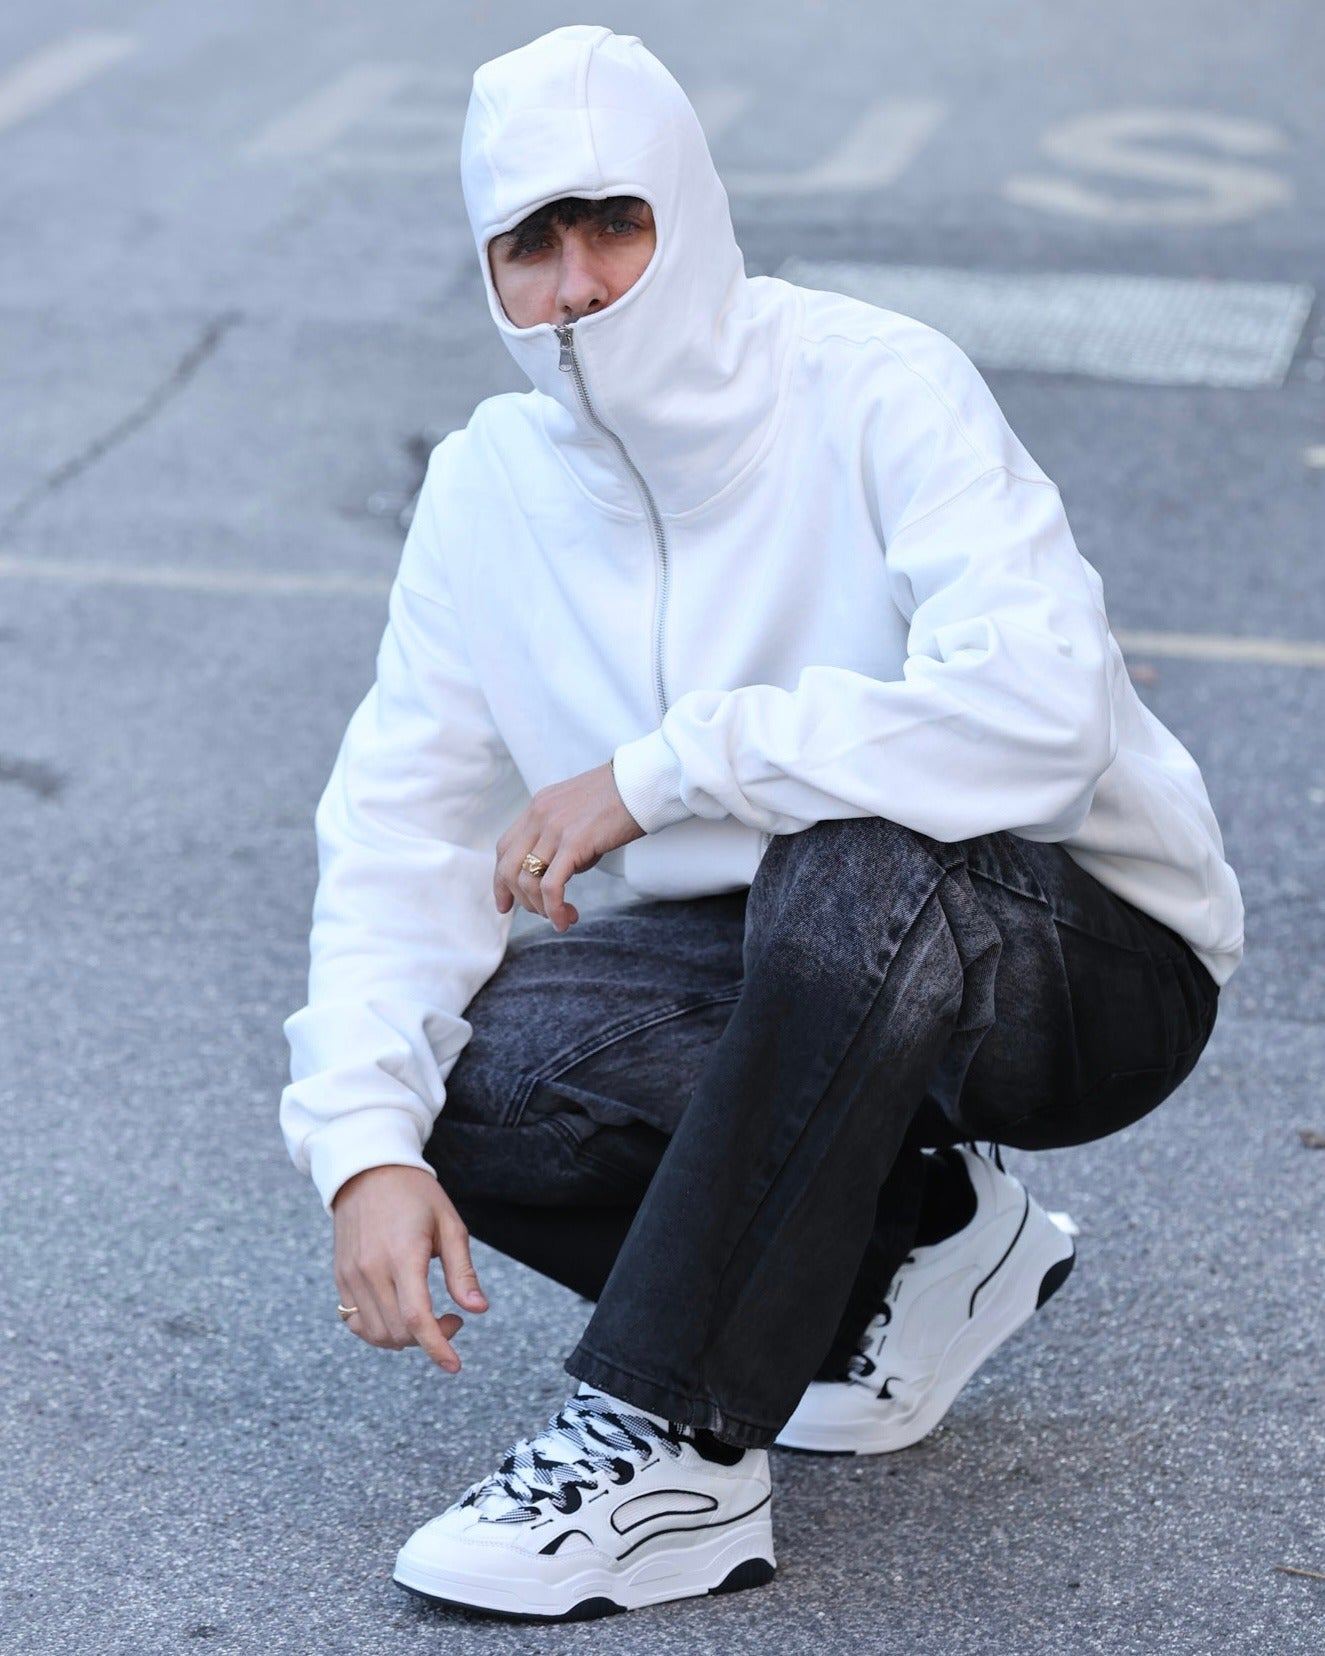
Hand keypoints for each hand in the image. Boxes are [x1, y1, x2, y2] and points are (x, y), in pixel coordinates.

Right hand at [331, 1165, 486, 1371]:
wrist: (367, 1170)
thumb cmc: (416, 1194)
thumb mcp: (449, 1225)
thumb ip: (462, 1271)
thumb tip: (479, 1309)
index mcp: (402, 1255)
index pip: (416, 1318)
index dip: (437, 1347)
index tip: (454, 1365)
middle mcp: (371, 1269)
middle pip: (398, 1332)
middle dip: (430, 1338)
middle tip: (453, 1318)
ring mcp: (351, 1275)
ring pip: (376, 1333)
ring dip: (405, 1338)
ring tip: (428, 1315)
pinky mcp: (341, 1277)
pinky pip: (356, 1322)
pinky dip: (379, 1331)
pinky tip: (399, 1315)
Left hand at [494, 760, 644, 932]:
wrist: (642, 784)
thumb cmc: (620, 799)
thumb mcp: (578, 814)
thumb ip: (563, 839)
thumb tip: (563, 871)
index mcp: (538, 807)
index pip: (506, 848)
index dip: (501, 880)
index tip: (506, 903)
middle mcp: (539, 816)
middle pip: (509, 867)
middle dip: (518, 899)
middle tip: (538, 914)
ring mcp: (554, 828)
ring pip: (527, 881)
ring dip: (541, 908)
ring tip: (563, 916)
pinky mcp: (573, 842)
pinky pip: (551, 885)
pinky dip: (554, 909)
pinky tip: (566, 918)